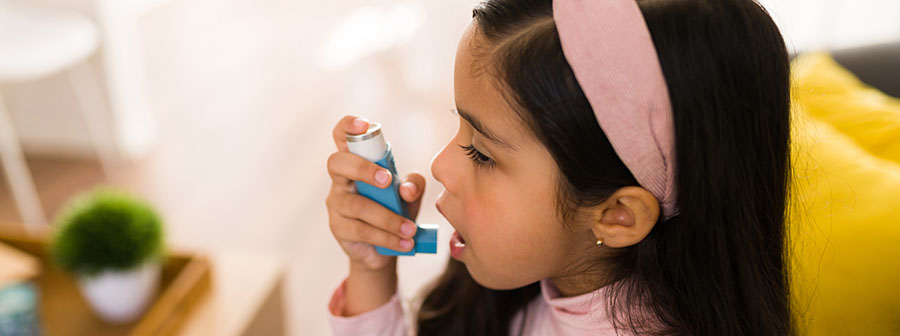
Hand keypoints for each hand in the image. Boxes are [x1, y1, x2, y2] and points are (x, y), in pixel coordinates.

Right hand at [325, 115, 426, 271]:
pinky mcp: (339, 228)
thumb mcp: (409, 196)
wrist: (384, 249)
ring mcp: (336, 204)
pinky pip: (361, 231)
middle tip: (387, 181)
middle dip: (363, 169)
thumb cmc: (394, 211)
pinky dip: (388, 238)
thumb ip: (413, 185)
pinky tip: (405, 243)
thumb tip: (406, 189)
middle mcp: (341, 180)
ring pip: (356, 205)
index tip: (364, 125)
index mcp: (356, 163)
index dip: (348, 126)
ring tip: (411, 230)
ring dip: (388, 218)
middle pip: (337, 164)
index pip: (342, 137)